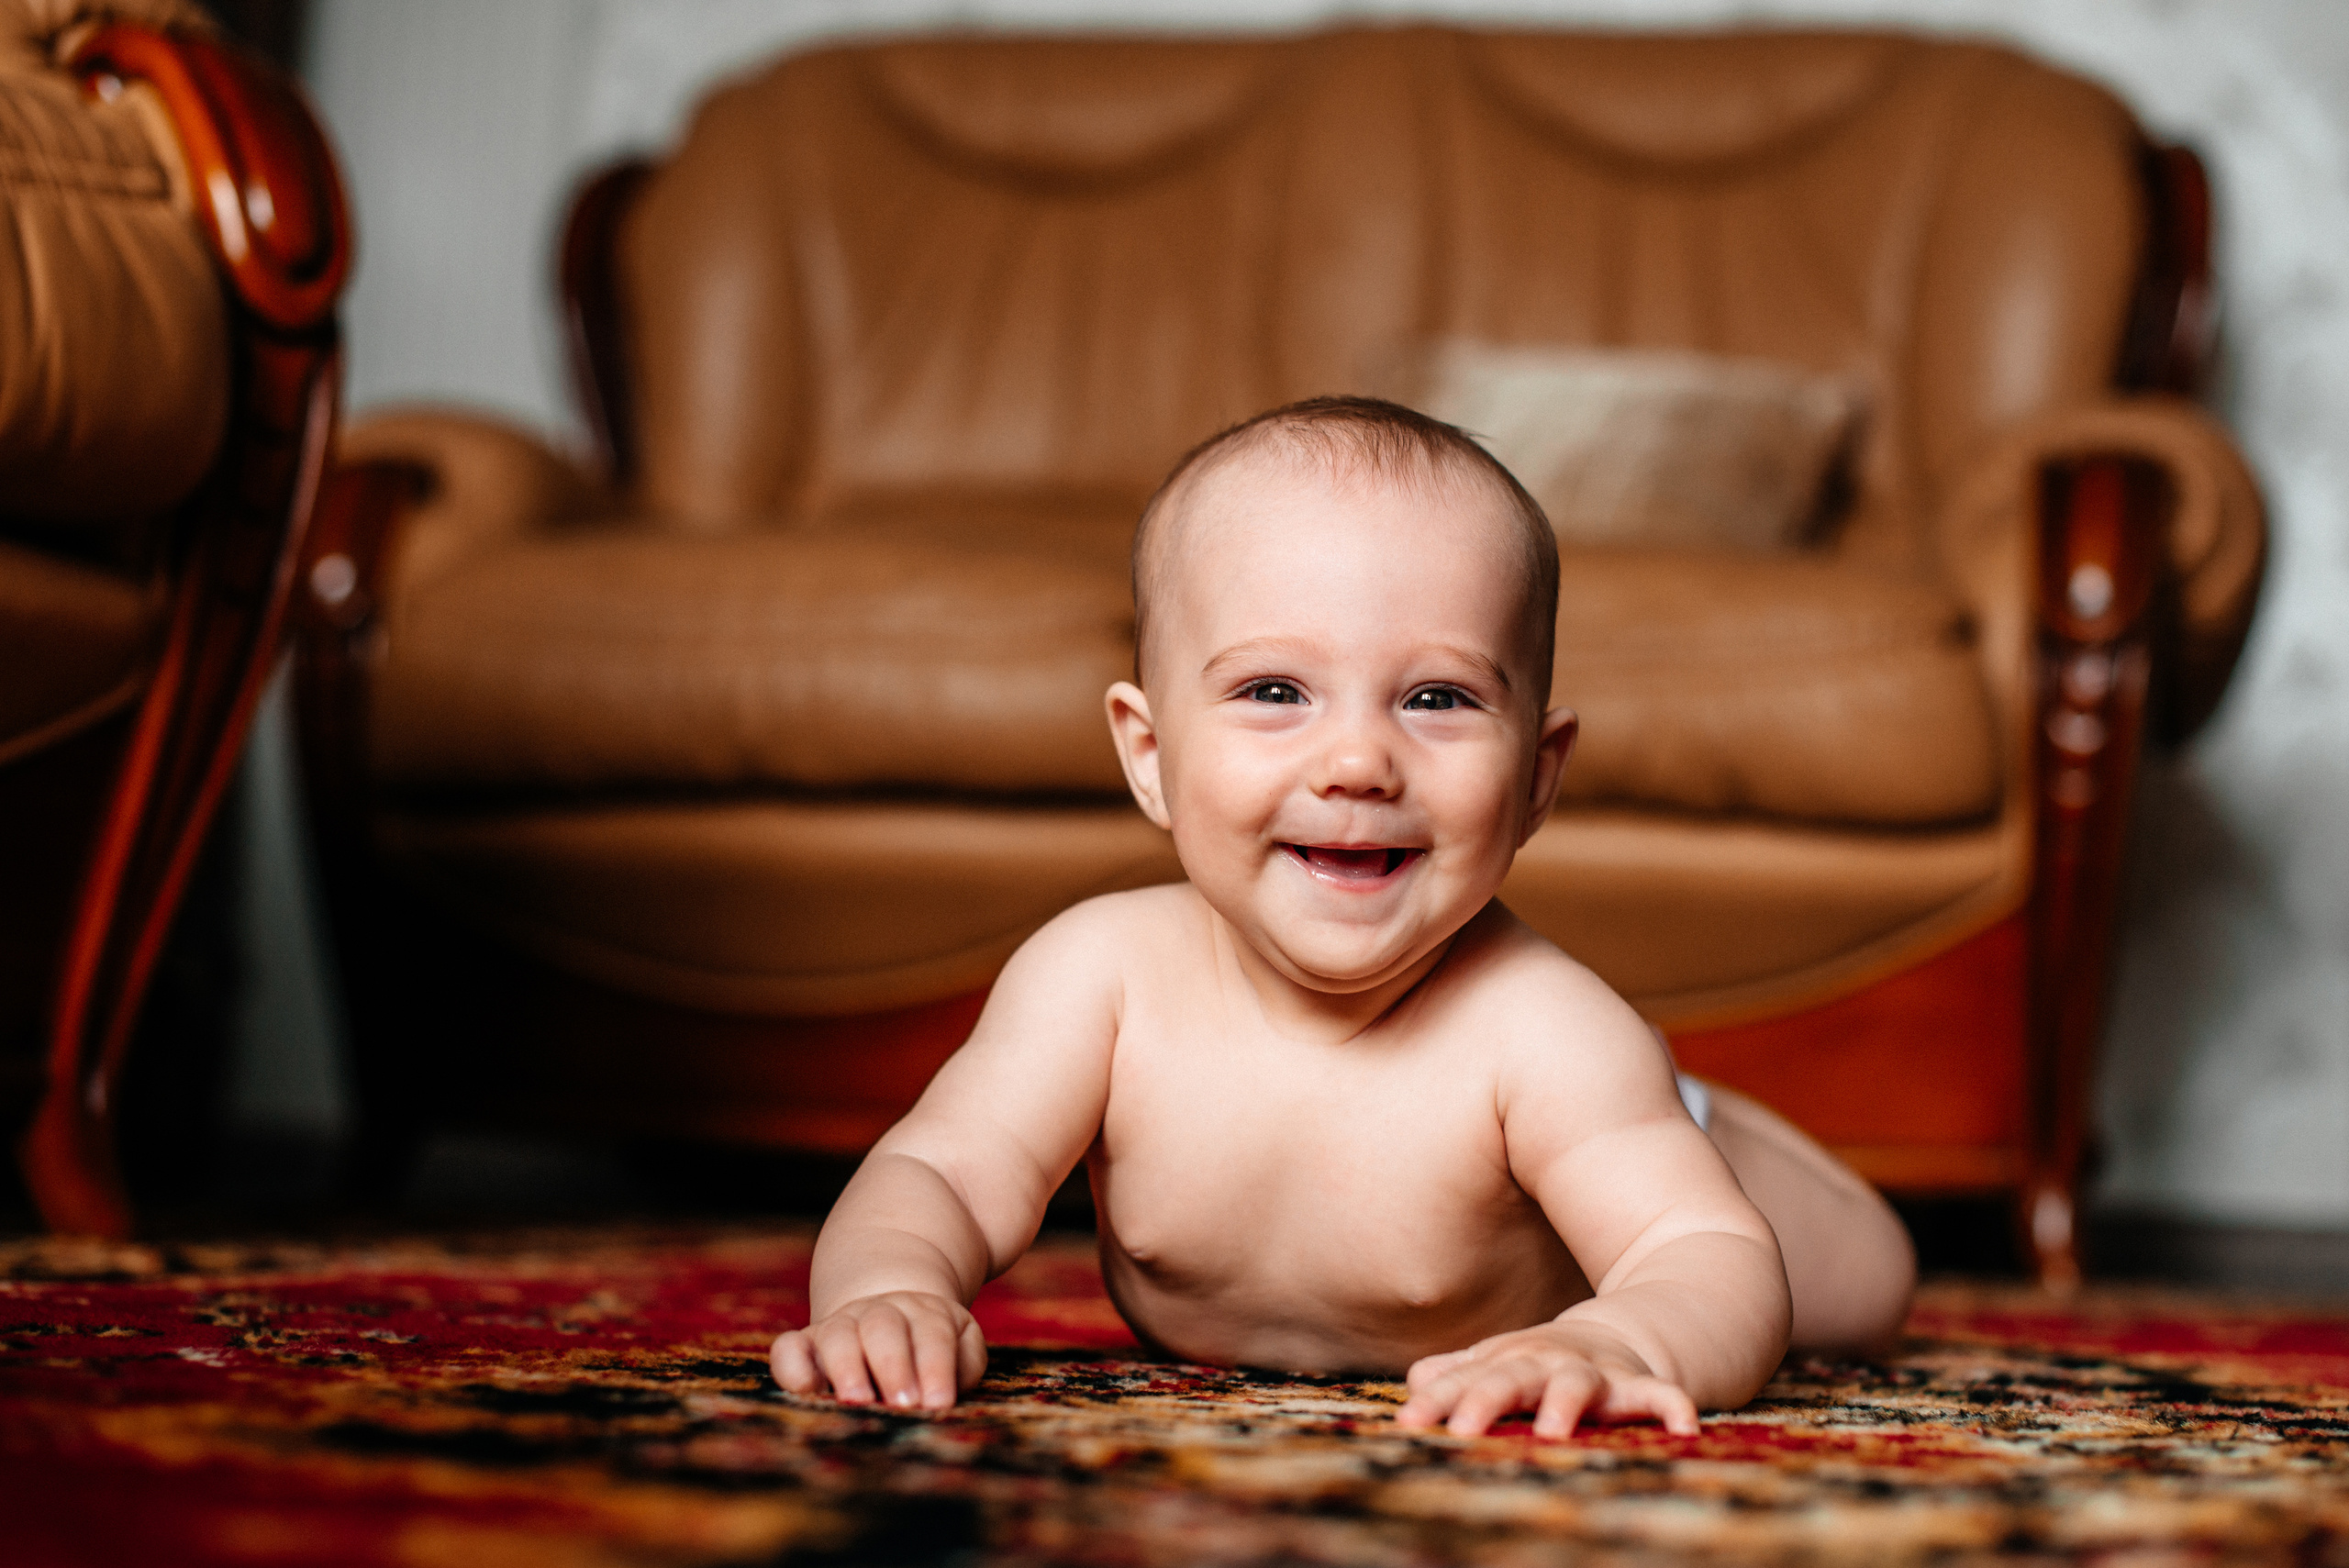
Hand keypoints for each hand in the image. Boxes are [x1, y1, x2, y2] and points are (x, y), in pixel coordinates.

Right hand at [770, 1291, 987, 1410]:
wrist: (891, 1317)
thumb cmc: (931, 1349)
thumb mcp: (959, 1345)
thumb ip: (963, 1362)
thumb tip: (946, 1389)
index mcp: (923, 1313)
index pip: (932, 1334)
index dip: (936, 1367)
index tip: (938, 1403)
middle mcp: (878, 1314)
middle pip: (883, 1328)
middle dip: (893, 1366)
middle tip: (904, 1405)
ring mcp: (839, 1326)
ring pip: (837, 1335)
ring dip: (848, 1368)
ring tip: (859, 1402)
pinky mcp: (805, 1346)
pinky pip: (789, 1349)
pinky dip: (792, 1367)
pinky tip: (806, 1390)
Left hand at [1394, 1324, 1699, 1437]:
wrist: (1620, 1336)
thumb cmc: (1544, 1363)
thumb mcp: (1499, 1363)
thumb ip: (1456, 1375)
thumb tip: (1413, 1381)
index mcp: (1505, 1361)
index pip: (1465, 1381)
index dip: (1437, 1400)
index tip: (1409, 1422)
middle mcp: (1545, 1363)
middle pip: (1509, 1379)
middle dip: (1485, 1400)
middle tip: (1460, 1430)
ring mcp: (1592, 1373)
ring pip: (1575, 1385)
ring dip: (1562, 1404)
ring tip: (1550, 1432)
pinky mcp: (1637, 1386)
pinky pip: (1659, 1395)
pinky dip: (1671, 1407)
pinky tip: (1684, 1428)